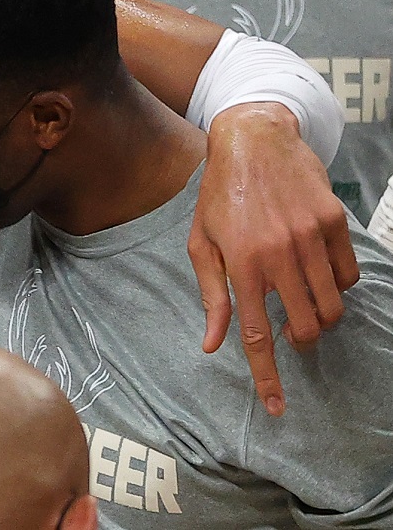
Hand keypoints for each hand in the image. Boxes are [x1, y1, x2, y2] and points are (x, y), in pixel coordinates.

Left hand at [187, 102, 357, 416]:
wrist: (252, 140)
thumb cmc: (219, 195)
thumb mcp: (202, 243)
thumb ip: (211, 296)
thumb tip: (211, 344)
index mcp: (241, 263)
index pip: (257, 335)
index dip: (268, 376)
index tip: (277, 408)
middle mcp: (278, 253)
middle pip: (306, 327)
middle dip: (301, 340)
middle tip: (290, 330)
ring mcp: (310, 237)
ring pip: (332, 306)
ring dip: (320, 315)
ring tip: (301, 299)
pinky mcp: (334, 222)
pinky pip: (348, 275)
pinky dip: (337, 285)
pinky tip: (316, 270)